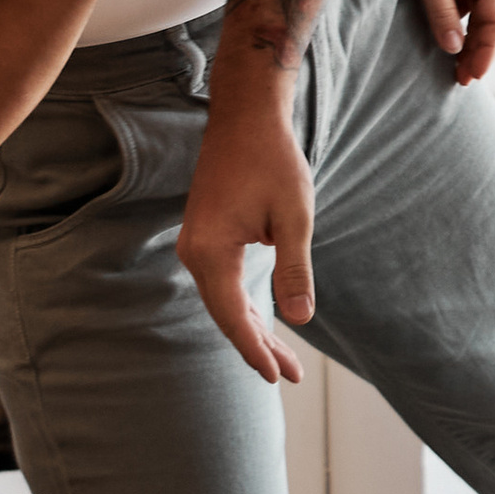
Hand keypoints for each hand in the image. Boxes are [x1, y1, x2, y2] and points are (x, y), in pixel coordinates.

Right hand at [177, 73, 315, 384]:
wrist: (246, 116)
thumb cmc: (273, 160)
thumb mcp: (294, 217)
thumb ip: (294, 270)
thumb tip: (300, 321)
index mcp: (211, 252)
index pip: (233, 317)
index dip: (255, 350)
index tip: (277, 377)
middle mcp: (194, 252)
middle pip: (226, 314)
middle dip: (258, 346)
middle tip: (291, 375)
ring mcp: (196, 244)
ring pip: (224, 300)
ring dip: (252, 328)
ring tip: (283, 359)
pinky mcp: (205, 236)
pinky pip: (222, 282)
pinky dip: (243, 305)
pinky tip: (264, 321)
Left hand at [388, 0, 494, 84]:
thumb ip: (442, 12)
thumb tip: (454, 49)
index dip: (487, 50)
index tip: (473, 75)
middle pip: (488, 21)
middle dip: (477, 51)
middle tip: (461, 80)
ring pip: (472, 18)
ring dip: (464, 43)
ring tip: (452, 70)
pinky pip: (457, 9)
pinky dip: (452, 29)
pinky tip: (442, 45)